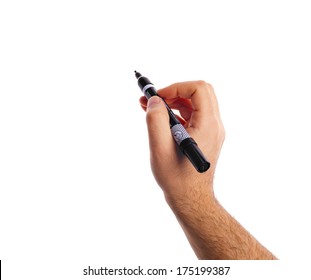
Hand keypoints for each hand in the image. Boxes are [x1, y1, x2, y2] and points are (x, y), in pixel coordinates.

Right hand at [139, 81, 224, 204]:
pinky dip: (176, 113)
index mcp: (208, 125)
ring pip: (195, 103)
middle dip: (174, 91)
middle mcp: (214, 125)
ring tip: (151, 108)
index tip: (158, 97)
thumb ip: (155, 120)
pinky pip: (193, 116)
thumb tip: (155, 100)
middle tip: (154, 100)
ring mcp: (211, 131)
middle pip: (199, 93)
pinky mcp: (205, 136)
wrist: (190, 199)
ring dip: (174, 101)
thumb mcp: (160, 148)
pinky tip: (160, 120)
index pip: (198, 89)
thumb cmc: (176, 178)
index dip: (176, 87)